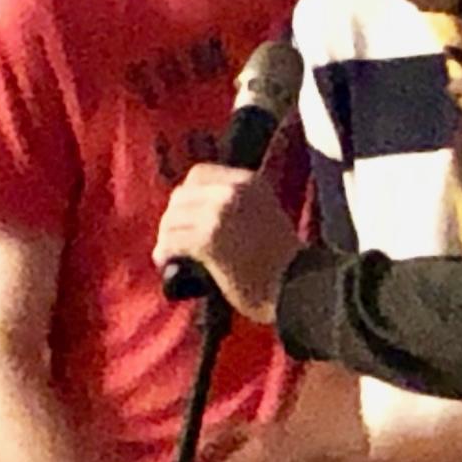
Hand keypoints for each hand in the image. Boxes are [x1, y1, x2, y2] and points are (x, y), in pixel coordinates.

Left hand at [151, 171, 301, 327]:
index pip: (199, 174)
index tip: (184, 215)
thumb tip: (197, 215)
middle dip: (172, 217)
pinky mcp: (209, 240)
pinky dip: (164, 252)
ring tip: (168, 253)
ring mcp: (220, 214)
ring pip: (173, 218)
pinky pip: (173, 241)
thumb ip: (237, 207)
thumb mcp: (265, 216)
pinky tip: (165, 262)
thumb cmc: (283, 264)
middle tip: (172, 237)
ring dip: (166, 236)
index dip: (185, 195)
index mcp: (249, 182)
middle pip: (181, 196)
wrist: (297, 287)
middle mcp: (233, 191)